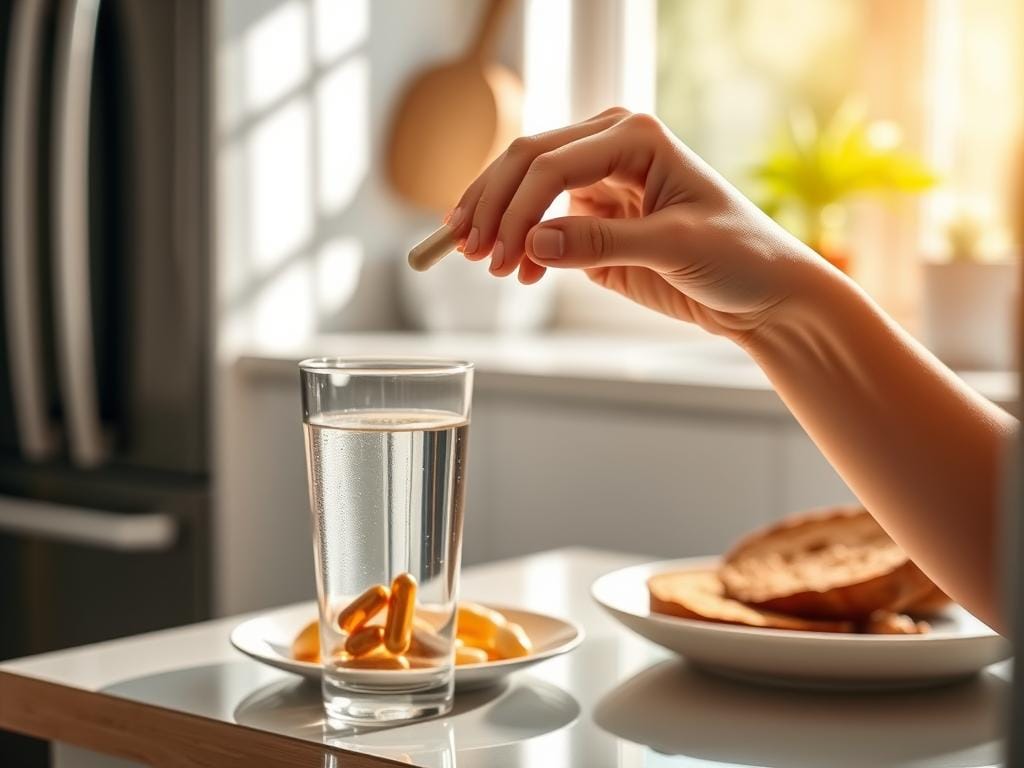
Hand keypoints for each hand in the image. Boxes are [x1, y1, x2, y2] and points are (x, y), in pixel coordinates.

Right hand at [447, 108, 831, 341]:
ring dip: (500, 226)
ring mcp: (599, 186)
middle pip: (527, 165)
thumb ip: (602, 244)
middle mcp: (610, 150)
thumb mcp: (675, 246)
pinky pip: (544, 228)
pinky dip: (523, 248)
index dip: (515, 207)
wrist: (763, 293)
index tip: (496, 253)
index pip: (552, 163)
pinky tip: (519, 272)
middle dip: (494, 208)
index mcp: (634, 137)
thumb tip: (533, 242)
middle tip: (469, 251)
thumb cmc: (739, 255)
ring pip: (526, 192)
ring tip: (485, 264)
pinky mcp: (595, 223)